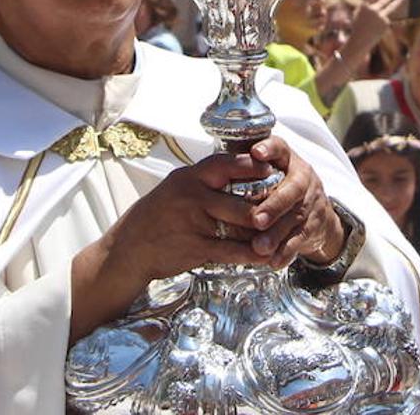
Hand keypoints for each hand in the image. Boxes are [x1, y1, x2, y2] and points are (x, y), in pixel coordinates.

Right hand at [71, 143, 334, 342]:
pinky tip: (265, 256)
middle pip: (240, 194)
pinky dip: (251, 254)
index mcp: (189, 176)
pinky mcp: (195, 247)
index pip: (228, 163)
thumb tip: (237, 168)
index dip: (254, 165)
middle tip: (290, 201)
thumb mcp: (176, 188)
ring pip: (240, 222)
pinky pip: (231, 250)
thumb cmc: (156, 217)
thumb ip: (204, 180)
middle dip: (268, 201)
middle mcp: (192, 194)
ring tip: (284, 229)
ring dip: (265, 228)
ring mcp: (193, 221)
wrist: (129, 250)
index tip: (275, 166)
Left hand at [243, 137, 343, 265]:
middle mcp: (302, 177)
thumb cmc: (277, 185)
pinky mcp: (313, 225)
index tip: (256, 153)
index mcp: (287, 159)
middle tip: (257, 220)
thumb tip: (209, 168)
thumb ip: (245, 167)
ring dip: (277, 234)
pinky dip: (286, 251)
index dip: (269, 149)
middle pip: (293, 188)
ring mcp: (310, 202)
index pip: (280, 147)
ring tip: (259, 246)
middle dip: (274, 205)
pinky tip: (273, 260)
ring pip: (296, 217)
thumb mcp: (266, 170)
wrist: (315, 209)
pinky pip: (300, 239)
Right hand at [354, 0, 405, 43]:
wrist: (360, 40)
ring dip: (398, 0)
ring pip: (391, 7)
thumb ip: (368, 5)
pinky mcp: (385, 23)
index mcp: (365, 6)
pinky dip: (385, 18)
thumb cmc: (359, 26)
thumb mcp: (360, 13)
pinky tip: (380, 23)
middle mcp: (373, 10)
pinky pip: (387, 17)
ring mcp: (380, 17)